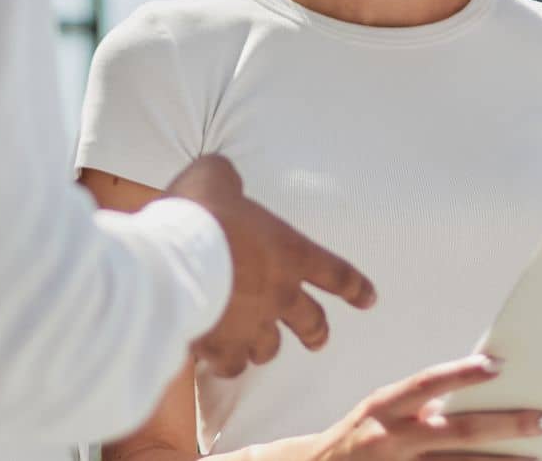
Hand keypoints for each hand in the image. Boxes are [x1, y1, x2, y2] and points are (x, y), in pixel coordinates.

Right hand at [165, 155, 376, 376]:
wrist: (171, 263)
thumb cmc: (201, 216)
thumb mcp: (215, 178)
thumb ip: (226, 178)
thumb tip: (223, 177)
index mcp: (289, 253)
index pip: (335, 272)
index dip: (354, 286)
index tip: (369, 298)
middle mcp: (279, 294)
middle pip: (311, 322)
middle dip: (316, 332)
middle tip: (318, 340)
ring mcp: (252, 326)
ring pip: (269, 349)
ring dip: (265, 347)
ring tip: (258, 348)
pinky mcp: (221, 348)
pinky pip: (230, 365)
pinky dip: (226, 361)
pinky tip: (216, 358)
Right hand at [313, 355, 541, 460]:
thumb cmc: (357, 439)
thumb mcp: (380, 412)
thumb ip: (419, 405)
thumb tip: (468, 393)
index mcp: (385, 408)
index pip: (427, 384)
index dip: (461, 374)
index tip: (498, 364)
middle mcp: (392, 440)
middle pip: (458, 432)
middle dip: (506, 425)